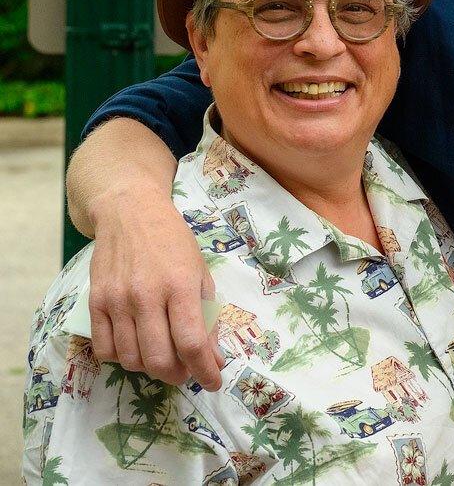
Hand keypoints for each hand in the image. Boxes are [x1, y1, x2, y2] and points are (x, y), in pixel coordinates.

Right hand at [86, 189, 221, 388]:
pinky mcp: (95, 302)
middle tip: (186, 371)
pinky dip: (122, 359)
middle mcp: (147, 295)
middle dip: (177, 375)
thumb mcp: (201, 273)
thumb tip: (214, 359)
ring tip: (162, 357)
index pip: (191, 343)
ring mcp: (117, 300)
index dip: (204, 370)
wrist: (130, 214)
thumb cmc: (174, 243)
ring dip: (150, 369)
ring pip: (131, 359)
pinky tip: (135, 347)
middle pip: (159, 358)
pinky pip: (105, 349)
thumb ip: (208, 316)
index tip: (214, 383)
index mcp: (181, 286)